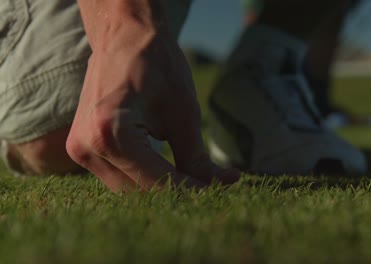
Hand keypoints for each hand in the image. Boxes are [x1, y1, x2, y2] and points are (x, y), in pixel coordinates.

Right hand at [67, 1, 238, 191]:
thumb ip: (197, 157)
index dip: (192, 189)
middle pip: (139, 191)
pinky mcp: (80, 147)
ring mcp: (78, 149)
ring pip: (127, 188)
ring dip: (159, 187)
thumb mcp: (184, 113)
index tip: (219, 191)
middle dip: (177, 191)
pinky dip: (143, 177)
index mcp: (111, 134)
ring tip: (193, 179)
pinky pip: (116, 175)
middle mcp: (87, 147)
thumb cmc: (157, 65)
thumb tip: (224, 183)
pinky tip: (168, 170)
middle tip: (210, 186)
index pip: (157, 181)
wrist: (124, 35)